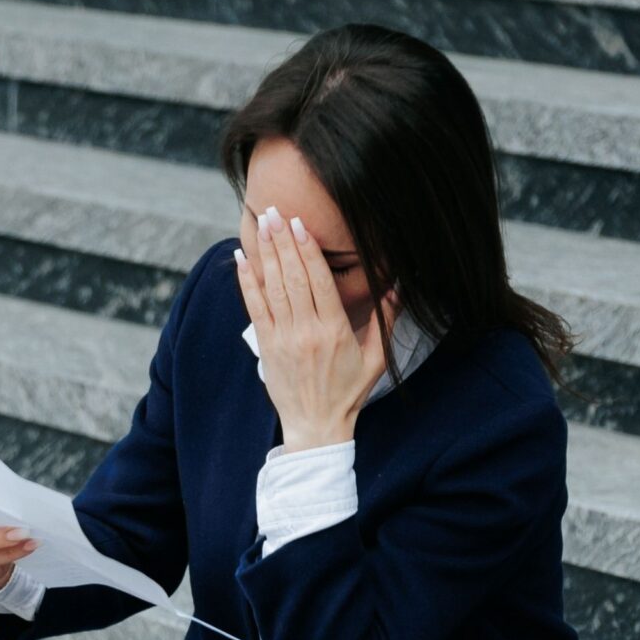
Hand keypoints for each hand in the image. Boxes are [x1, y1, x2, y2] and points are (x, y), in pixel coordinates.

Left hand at [236, 203, 396, 451]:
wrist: (316, 427)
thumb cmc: (348, 393)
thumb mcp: (376, 359)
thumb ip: (385, 320)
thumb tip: (397, 286)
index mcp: (335, 330)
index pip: (319, 282)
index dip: (308, 250)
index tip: (300, 224)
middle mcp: (306, 331)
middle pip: (292, 278)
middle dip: (282, 242)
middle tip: (274, 212)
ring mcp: (284, 338)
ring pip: (272, 288)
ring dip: (265, 254)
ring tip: (261, 224)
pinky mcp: (267, 347)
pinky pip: (255, 308)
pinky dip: (247, 282)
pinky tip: (242, 259)